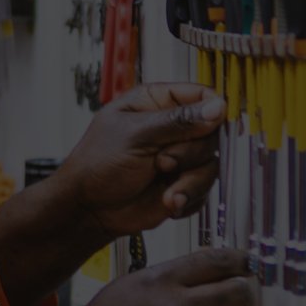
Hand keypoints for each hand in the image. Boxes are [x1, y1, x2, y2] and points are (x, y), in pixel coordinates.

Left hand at [61, 82, 225, 236]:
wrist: (89, 209)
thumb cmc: (96, 165)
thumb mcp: (135, 136)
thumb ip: (177, 121)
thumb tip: (216, 108)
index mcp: (156, 103)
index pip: (201, 96)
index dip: (213, 109)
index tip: (213, 124)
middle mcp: (171, 129)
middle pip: (211, 133)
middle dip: (190, 154)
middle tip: (163, 162)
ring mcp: (178, 158)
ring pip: (211, 164)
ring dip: (190, 182)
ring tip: (167, 191)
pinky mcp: (182, 184)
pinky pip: (205, 189)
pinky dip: (188, 198)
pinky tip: (169, 201)